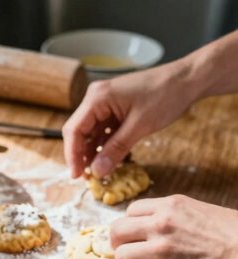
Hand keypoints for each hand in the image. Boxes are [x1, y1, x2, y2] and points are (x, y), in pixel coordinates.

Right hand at [62, 62, 192, 178]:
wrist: (187, 80)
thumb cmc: (165, 95)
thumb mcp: (140, 126)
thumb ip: (116, 149)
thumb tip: (98, 171)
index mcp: (97, 98)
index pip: (74, 129)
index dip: (72, 155)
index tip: (77, 175)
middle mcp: (97, 98)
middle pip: (80, 131)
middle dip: (82, 155)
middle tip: (89, 177)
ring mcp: (106, 103)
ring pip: (92, 132)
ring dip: (95, 152)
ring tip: (100, 172)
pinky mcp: (117, 108)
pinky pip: (105, 130)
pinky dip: (107, 145)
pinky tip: (112, 159)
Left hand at [110, 195, 237, 258]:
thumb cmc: (233, 236)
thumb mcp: (201, 212)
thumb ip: (175, 217)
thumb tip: (156, 229)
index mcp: (170, 205)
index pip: (130, 211)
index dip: (131, 227)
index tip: (138, 237)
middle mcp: (161, 223)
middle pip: (117, 232)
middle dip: (121, 246)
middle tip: (133, 255)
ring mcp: (162, 248)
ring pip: (122, 257)